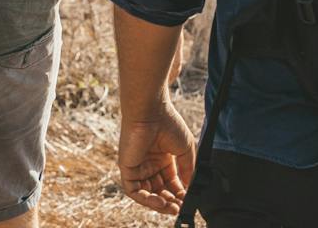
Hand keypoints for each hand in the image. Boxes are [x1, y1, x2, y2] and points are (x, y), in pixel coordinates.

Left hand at [119, 99, 195, 216]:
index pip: (170, 184)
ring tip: (170, 207)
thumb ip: (188, 171)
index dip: (179, 195)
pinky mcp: (126, 167)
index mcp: (163, 159)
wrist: (152, 110)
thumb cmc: (168, 123)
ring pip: (146, 193)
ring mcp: (137, 166)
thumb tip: (191, 190)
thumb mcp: (185, 150)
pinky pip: (132, 189)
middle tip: (179, 207)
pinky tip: (158, 201)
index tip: (188, 201)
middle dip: (170, 202)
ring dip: (158, 204)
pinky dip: (144, 199)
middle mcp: (149, 164)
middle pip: (158, 191)